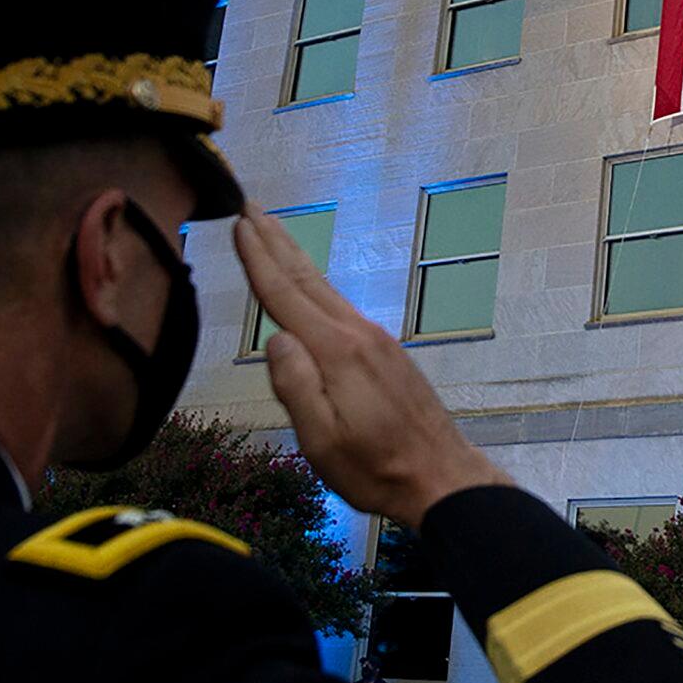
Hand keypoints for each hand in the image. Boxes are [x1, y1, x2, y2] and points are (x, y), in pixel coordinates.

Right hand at [235, 203, 510, 525]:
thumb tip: (275, 338)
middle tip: (251, 206)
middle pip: (308, 280)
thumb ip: (295, 387)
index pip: (287, 296)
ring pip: (327, 290)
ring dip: (296, 259)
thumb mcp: (322, 441)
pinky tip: (310, 287)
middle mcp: (359, 335)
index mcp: (338, 353)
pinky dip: (316, 286)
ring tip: (274, 233)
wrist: (443, 477)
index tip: (239, 224)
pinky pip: (341, 308)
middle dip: (277, 242)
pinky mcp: (387, 354)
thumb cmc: (377, 469)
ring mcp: (377, 341)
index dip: (259, 260)